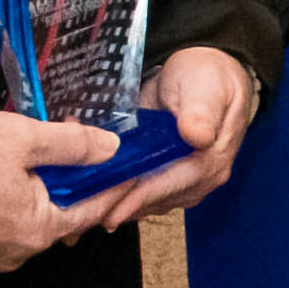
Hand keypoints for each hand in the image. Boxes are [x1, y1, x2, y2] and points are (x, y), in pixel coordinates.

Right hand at [0, 105, 115, 271]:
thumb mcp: (25, 138)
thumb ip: (73, 145)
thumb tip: (111, 150)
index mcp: (35, 230)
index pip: (88, 211)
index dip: (110, 188)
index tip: (127, 173)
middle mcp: (12, 254)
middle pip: (55, 219)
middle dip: (66, 187)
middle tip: (71, 154)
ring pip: (23, 225)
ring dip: (33, 198)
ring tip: (31, 163)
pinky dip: (4, 208)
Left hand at [76, 43, 252, 227]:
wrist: (206, 73)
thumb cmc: (205, 76)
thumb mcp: (204, 86)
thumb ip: (201, 111)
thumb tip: (198, 136)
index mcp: (211, 160)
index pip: (170, 186)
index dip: (138, 200)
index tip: (109, 214)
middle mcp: (200, 179)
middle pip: (154, 200)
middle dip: (116, 204)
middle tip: (77, 209)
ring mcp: (184, 182)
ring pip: (144, 201)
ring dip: (112, 200)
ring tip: (78, 197)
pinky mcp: (167, 178)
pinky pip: (140, 192)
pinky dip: (116, 192)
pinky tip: (91, 187)